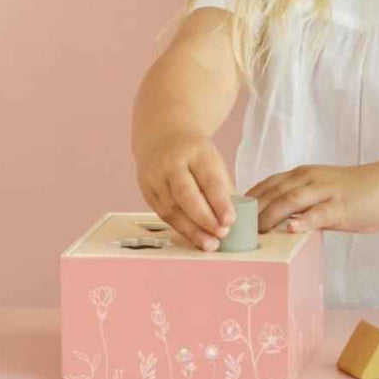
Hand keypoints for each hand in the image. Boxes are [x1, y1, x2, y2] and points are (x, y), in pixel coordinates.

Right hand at [135, 130, 236, 251]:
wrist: (162, 135)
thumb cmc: (194, 153)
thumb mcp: (213, 160)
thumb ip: (222, 187)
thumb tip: (232, 219)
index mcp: (195, 151)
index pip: (208, 179)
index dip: (220, 202)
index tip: (230, 220)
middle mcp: (171, 163)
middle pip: (186, 195)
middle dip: (205, 218)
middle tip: (222, 234)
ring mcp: (155, 177)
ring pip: (172, 209)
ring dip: (192, 230)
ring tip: (210, 243)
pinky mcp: (146, 191)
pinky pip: (162, 213)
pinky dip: (179, 228)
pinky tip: (193, 236)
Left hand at [244, 162, 378, 234]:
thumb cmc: (355, 192)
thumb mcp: (322, 191)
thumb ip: (301, 203)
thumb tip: (277, 222)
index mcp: (302, 175)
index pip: (267, 184)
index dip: (248, 199)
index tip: (231, 215)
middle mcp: (309, 179)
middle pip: (273, 192)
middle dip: (252, 211)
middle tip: (234, 230)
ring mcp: (325, 192)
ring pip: (290, 200)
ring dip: (269, 216)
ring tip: (254, 232)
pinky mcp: (341, 206)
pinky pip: (319, 213)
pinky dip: (303, 220)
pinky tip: (290, 229)